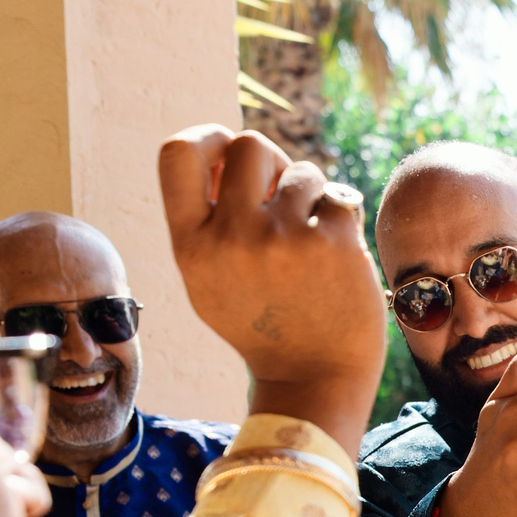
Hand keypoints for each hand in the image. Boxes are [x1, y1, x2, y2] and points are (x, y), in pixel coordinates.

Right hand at [158, 124, 385, 456]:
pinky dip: (341, 219)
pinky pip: (339, 195)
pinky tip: (337, 257)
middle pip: (248, 144)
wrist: (315, 378)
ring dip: (311, 199)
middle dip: (271, 164)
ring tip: (310, 245)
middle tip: (281, 198)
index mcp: (191, 247)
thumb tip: (227, 147)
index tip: (226, 151)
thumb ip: (207, 220)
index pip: (175, 152)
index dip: (205, 138)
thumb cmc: (263, 323)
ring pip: (302, 172)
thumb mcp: (209, 280)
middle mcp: (233, 238)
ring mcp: (285, 239)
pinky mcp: (335, 242)